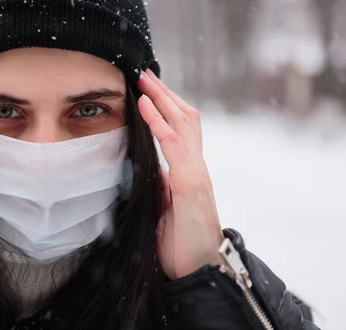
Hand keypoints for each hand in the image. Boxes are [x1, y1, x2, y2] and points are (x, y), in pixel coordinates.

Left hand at [138, 69, 224, 279]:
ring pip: (183, 123)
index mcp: (190, 172)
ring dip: (163, 97)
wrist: (201, 272)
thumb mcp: (168, 209)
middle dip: (166, 92)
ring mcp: (196, 173)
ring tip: (144, 79)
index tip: (149, 89)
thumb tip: (155, 170)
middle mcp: (197, 166)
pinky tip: (145, 104)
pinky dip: (159, 121)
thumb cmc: (182, 244)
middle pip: (186, 118)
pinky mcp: (190, 184)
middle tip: (145, 72)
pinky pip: (173, 145)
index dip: (167, 107)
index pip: (182, 129)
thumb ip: (164, 187)